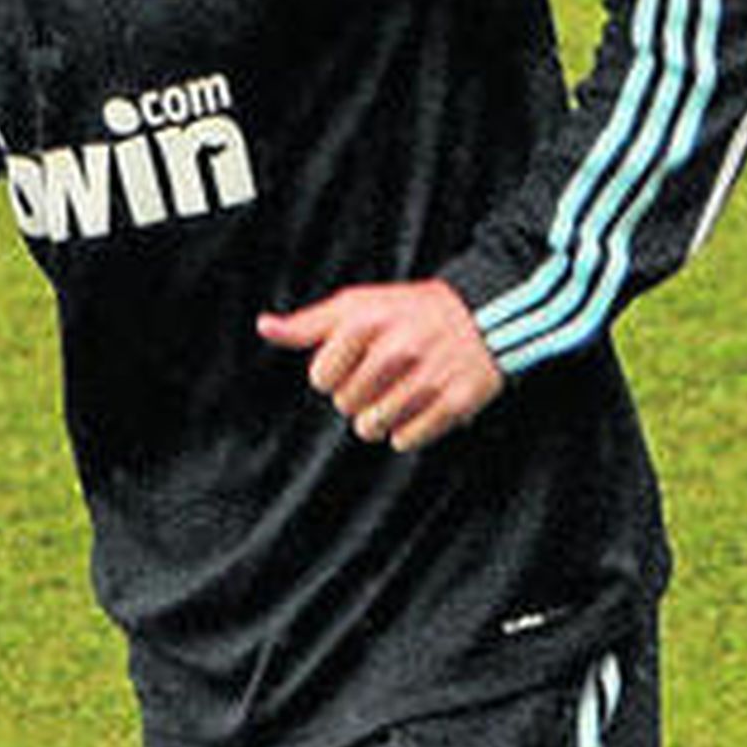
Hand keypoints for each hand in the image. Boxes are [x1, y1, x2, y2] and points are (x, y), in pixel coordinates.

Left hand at [257, 279, 502, 452]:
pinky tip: (417, 407)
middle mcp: (398, 349)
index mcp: (368, 322)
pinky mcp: (456, 402)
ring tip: (394, 394)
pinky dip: (407, 431)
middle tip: (379, 376)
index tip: (351, 362)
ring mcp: (429, 377)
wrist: (482, 314)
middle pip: (345, 404)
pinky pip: (407, 441)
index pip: (320, 378)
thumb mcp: (357, 305)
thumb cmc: (409, 310)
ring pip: (372, 427)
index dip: (331, 373)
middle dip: (355, 394)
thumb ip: (309, 322)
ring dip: (377, 417)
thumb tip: (264, 326)